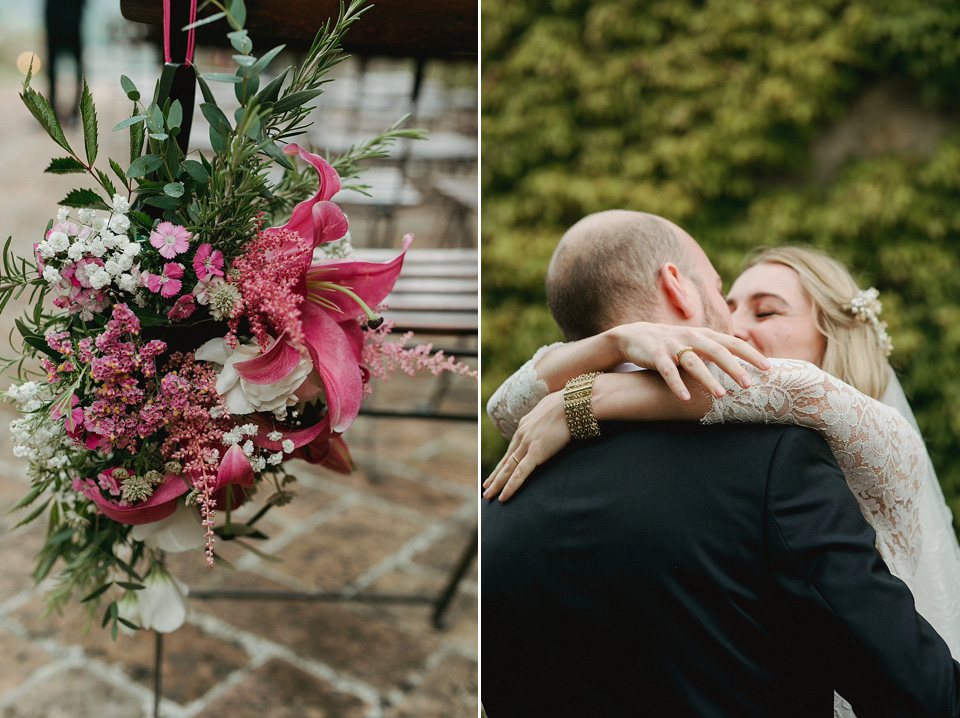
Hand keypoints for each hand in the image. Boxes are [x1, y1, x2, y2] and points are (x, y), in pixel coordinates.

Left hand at [483, 391, 568, 501]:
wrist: (574, 402)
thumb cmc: (570, 403)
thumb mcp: (552, 410)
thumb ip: (547, 418)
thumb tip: (552, 421)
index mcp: (525, 425)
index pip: (512, 448)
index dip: (504, 461)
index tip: (497, 471)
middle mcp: (522, 434)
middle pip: (506, 460)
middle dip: (495, 475)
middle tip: (486, 487)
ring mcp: (527, 443)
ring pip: (508, 469)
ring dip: (497, 483)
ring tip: (488, 495)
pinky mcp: (536, 452)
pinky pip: (520, 473)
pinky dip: (511, 486)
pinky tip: (504, 497)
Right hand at [612, 322, 769, 400]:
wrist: (636, 336)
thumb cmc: (674, 344)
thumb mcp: (697, 343)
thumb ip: (718, 351)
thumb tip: (747, 367)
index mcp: (705, 335)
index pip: (733, 343)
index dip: (750, 354)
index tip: (768, 369)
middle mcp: (692, 338)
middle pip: (717, 351)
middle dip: (734, 367)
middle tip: (748, 384)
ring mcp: (674, 346)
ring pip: (694, 362)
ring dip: (708, 378)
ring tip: (720, 395)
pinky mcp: (656, 356)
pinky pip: (668, 371)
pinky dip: (677, 385)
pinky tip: (685, 398)